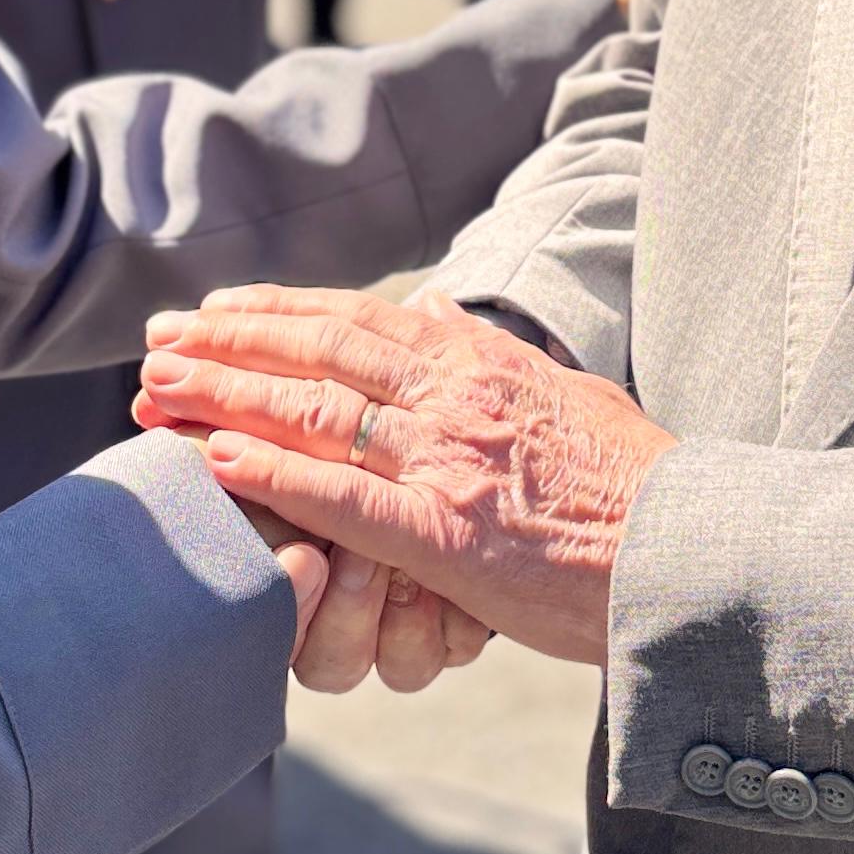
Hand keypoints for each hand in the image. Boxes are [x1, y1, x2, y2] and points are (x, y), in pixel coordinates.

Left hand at [137, 285, 678, 666]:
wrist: (699, 547)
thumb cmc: (639, 483)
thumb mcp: (566, 391)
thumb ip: (494, 352)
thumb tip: (441, 307)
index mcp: (481, 361)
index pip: (357, 319)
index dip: (275, 312)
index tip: (212, 309)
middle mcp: (457, 395)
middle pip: (319, 353)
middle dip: (227, 346)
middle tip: (154, 345)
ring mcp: (451, 461)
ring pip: (318, 412)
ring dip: (227, 398)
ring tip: (157, 392)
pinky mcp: (452, 534)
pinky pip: (349, 496)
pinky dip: (278, 474)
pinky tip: (221, 459)